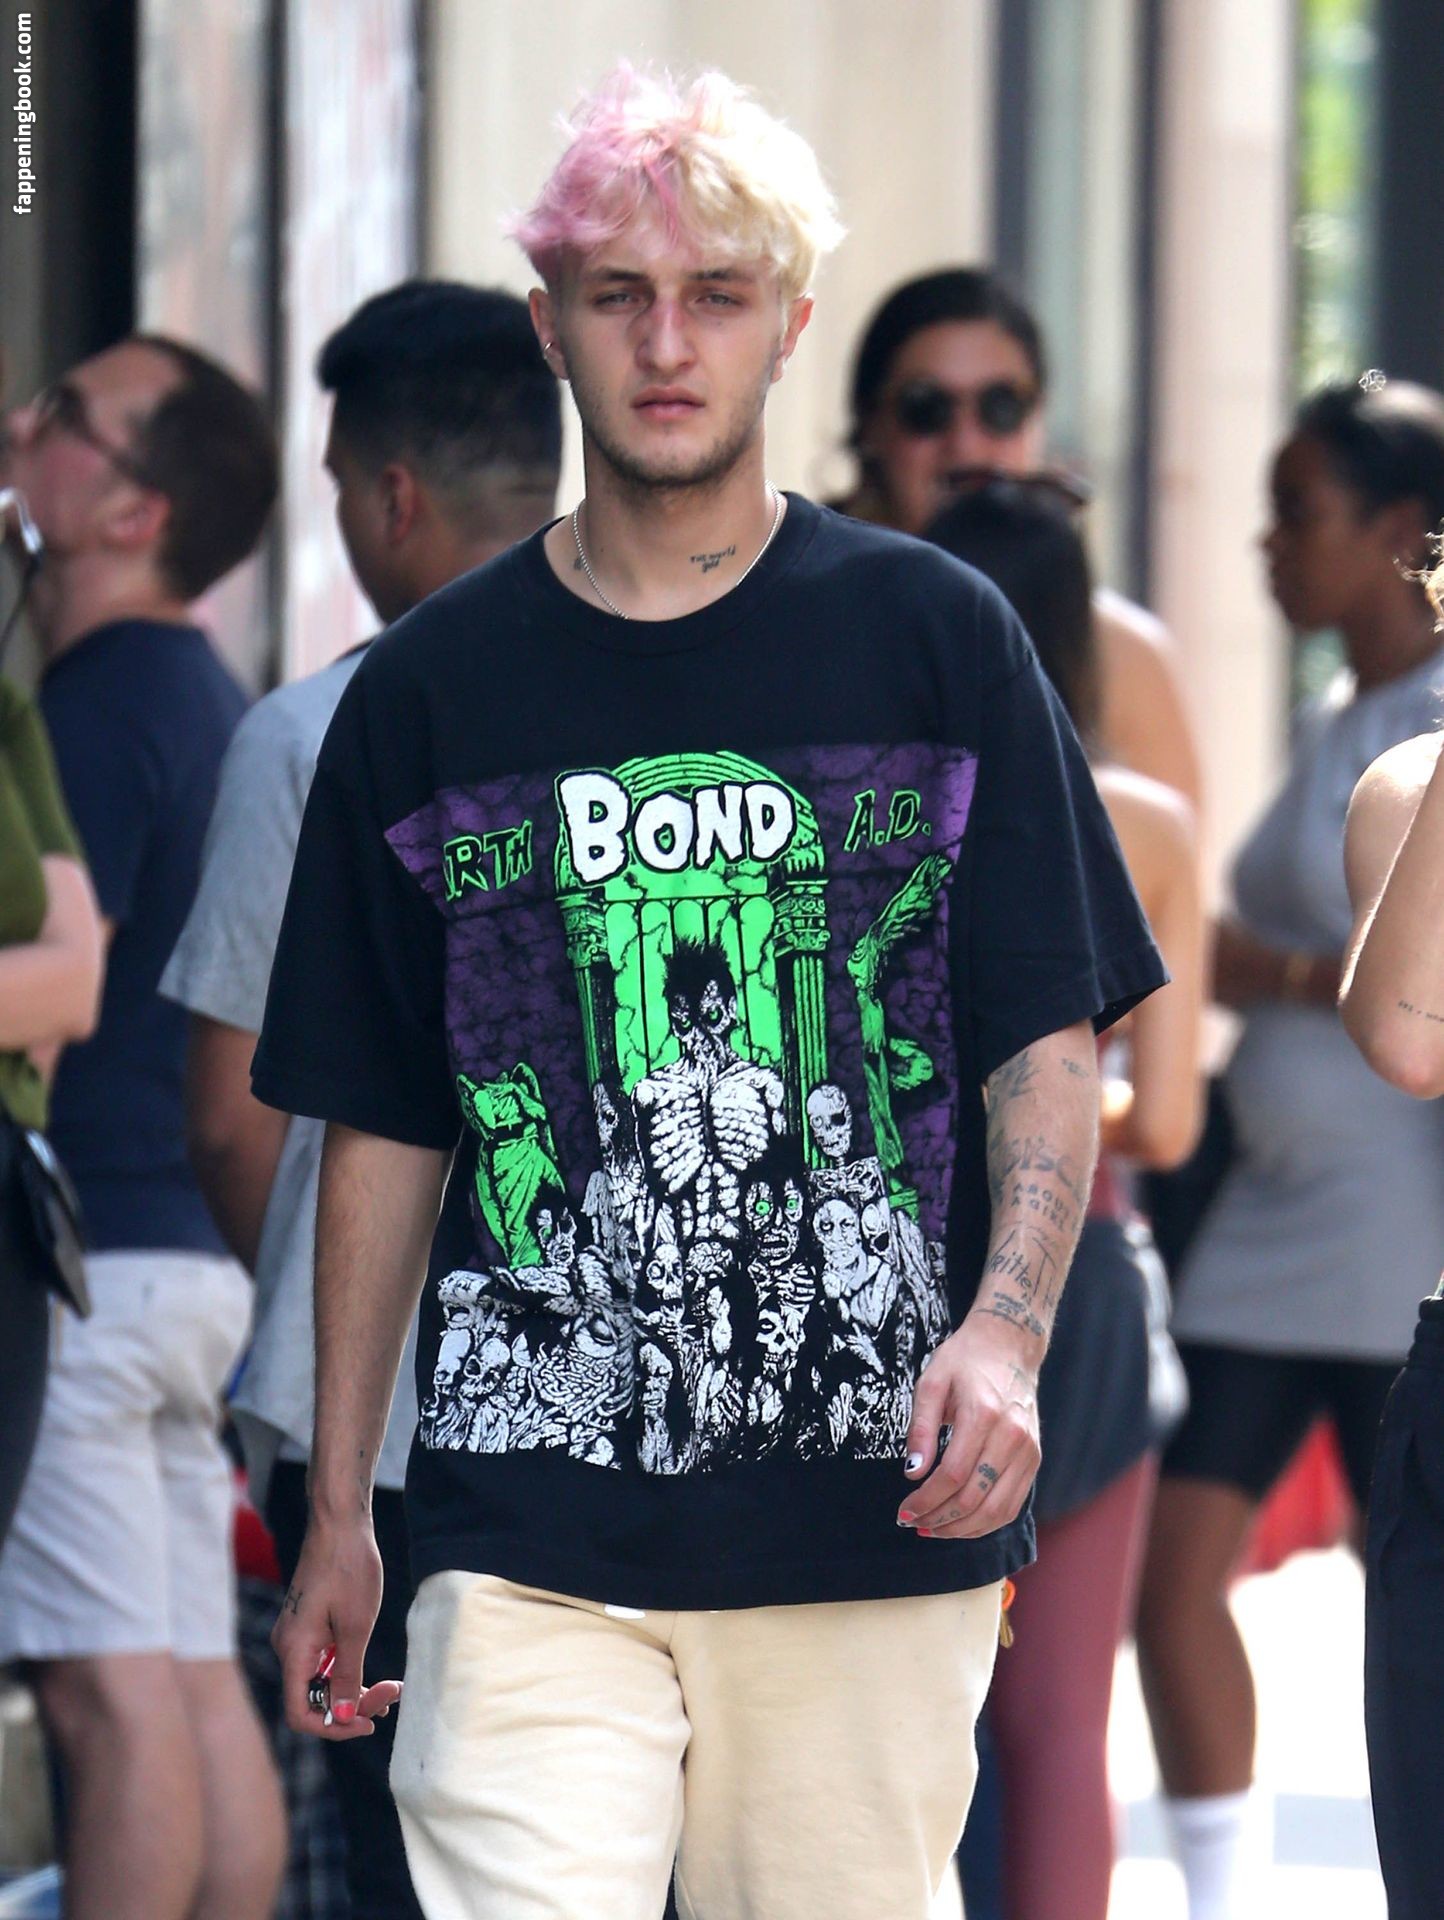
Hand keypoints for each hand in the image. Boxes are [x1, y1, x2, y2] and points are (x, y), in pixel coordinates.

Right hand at [272, 1514, 400, 1739]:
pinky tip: (376, 1678)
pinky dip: (348, 1673)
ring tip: (392, 1690)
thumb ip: (349, 1677)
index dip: (332, 1726)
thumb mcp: (356, 1628)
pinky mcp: (308, 1627)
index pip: (300, 1712)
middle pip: (314, 1698)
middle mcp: (288, 1648)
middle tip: (392, 1696)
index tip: (367, 1723)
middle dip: (352, 1705)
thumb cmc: (349, 1569)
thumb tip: (344, 1718)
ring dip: (354, 1691)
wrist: (340, 1523)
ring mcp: (297, 1637)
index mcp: (294, 1650)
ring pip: (322, 1682)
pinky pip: (324, 1663)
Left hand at [897, 1315, 1041, 1539]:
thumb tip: (912, 1474)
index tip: (904, 1511)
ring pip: (997, 1510)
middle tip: (913, 1523)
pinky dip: (986, 1523)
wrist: (1008, 1347)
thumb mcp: (931, 1383)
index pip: (953, 1475)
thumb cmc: (964, 1362)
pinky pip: (1012, 1505)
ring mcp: (1028, 1450)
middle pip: (975, 1498)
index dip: (926, 1500)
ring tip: (933, 1529)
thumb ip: (920, 1428)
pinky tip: (961, 1524)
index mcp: (984, 1413)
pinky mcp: (1034, 1459)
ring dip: (961, 1529)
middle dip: (939, 1519)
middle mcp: (1012, 1435)